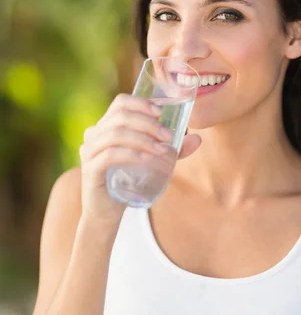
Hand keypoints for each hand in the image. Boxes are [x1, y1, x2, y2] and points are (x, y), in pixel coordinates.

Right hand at [78, 94, 199, 231]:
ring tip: (162, 150)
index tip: (162, 114)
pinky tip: (146, 159)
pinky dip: (131, 153)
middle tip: (168, 136)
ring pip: (115, 134)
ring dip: (143, 139)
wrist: (106, 212)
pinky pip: (110, 155)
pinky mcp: (90, 170)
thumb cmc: (128, 182)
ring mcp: (89, 152)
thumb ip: (173, 150)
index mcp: (106, 126)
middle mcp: (94, 134)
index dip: (141, 103)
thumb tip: (197, 139)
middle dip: (148, 123)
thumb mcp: (153, 161)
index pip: (121, 102)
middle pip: (120, 116)